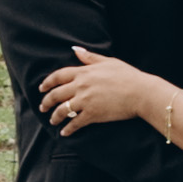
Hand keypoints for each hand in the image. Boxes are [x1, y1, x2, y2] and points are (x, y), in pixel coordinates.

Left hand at [40, 47, 154, 134]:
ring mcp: (85, 101)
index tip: (41, 88)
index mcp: (84, 72)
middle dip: (46, 102)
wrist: (140, 92)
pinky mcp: (92, 114)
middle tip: (42, 107)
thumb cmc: (128, 75)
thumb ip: (90, 57)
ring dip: (55, 116)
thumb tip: (75, 49)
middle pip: (56, 94)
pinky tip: (64, 133)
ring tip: (53, 121)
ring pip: (62, 110)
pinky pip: (75, 123)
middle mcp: (81, 86)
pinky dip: (68, 129)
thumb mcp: (108, 61)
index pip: (58, 76)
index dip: (47, 82)